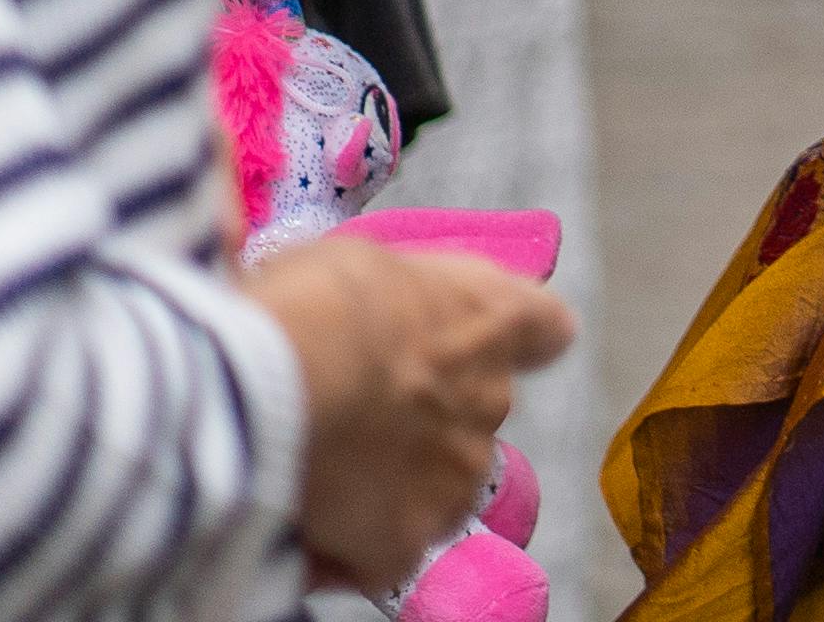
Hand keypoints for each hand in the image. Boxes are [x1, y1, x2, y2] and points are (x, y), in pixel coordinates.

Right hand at [249, 232, 569, 592]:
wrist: (280, 380)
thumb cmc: (317, 302)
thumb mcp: (361, 267)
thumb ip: (385, 301)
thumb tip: (357, 316)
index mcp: (493, 317)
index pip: (543, 331)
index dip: (514, 345)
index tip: (478, 351)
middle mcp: (492, 399)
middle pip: (469, 419)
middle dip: (417, 424)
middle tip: (345, 419)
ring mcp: (457, 476)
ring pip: (431, 492)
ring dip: (388, 490)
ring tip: (314, 478)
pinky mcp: (408, 541)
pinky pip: (381, 556)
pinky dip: (347, 551)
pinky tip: (301, 533)